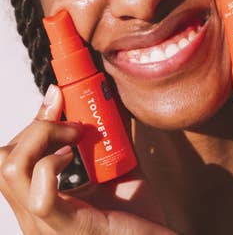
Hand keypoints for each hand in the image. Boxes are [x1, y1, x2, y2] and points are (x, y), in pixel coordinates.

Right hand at [0, 85, 174, 234]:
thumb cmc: (135, 213)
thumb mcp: (114, 169)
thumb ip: (105, 142)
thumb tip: (105, 108)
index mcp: (42, 199)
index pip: (14, 154)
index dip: (34, 121)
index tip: (57, 96)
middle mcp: (34, 213)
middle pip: (5, 156)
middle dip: (38, 126)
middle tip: (73, 126)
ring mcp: (45, 224)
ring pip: (11, 169)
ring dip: (44, 137)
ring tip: (75, 139)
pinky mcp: (67, 228)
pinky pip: (40, 196)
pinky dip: (52, 166)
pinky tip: (72, 159)